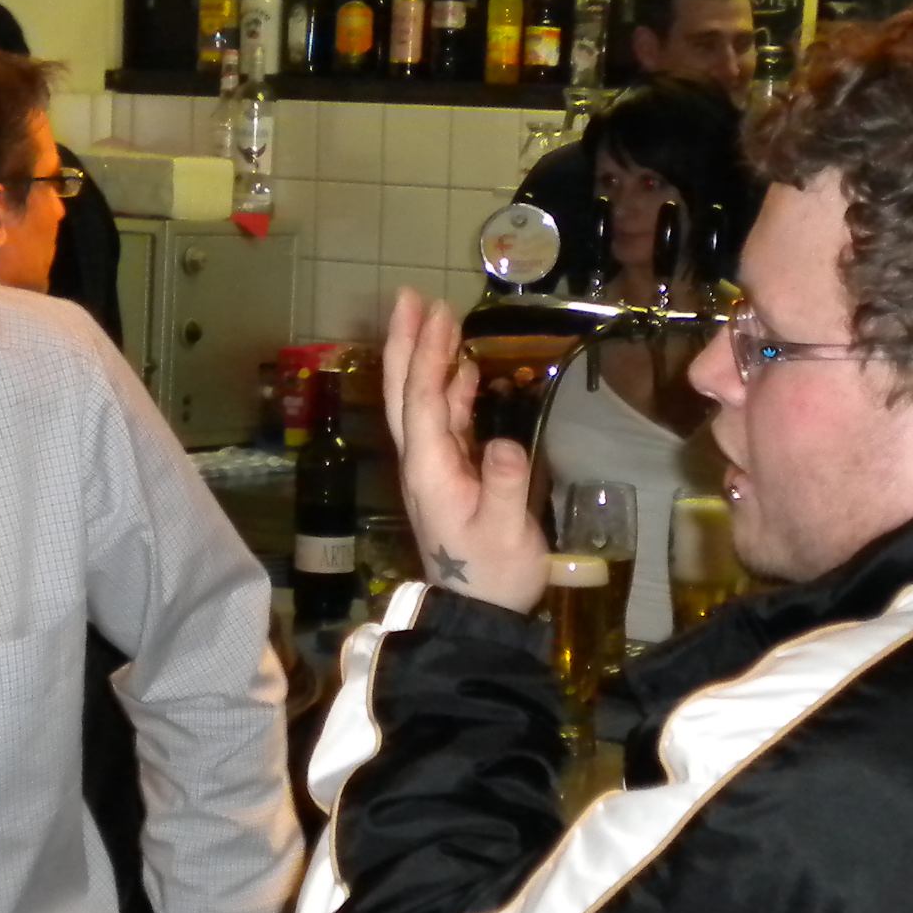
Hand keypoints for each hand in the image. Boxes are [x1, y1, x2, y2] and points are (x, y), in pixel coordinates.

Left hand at [380, 288, 547, 614]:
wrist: (480, 615)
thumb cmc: (494, 574)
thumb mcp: (506, 531)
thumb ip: (504, 485)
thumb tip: (502, 441)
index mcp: (430, 470)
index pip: (421, 401)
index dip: (424, 355)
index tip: (432, 312)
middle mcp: (423, 462)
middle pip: (406, 393)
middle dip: (409, 344)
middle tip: (414, 297)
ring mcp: (434, 469)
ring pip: (422, 403)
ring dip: (428, 360)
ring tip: (438, 319)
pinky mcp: (449, 477)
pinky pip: (443, 422)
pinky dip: (449, 391)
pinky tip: (462, 371)